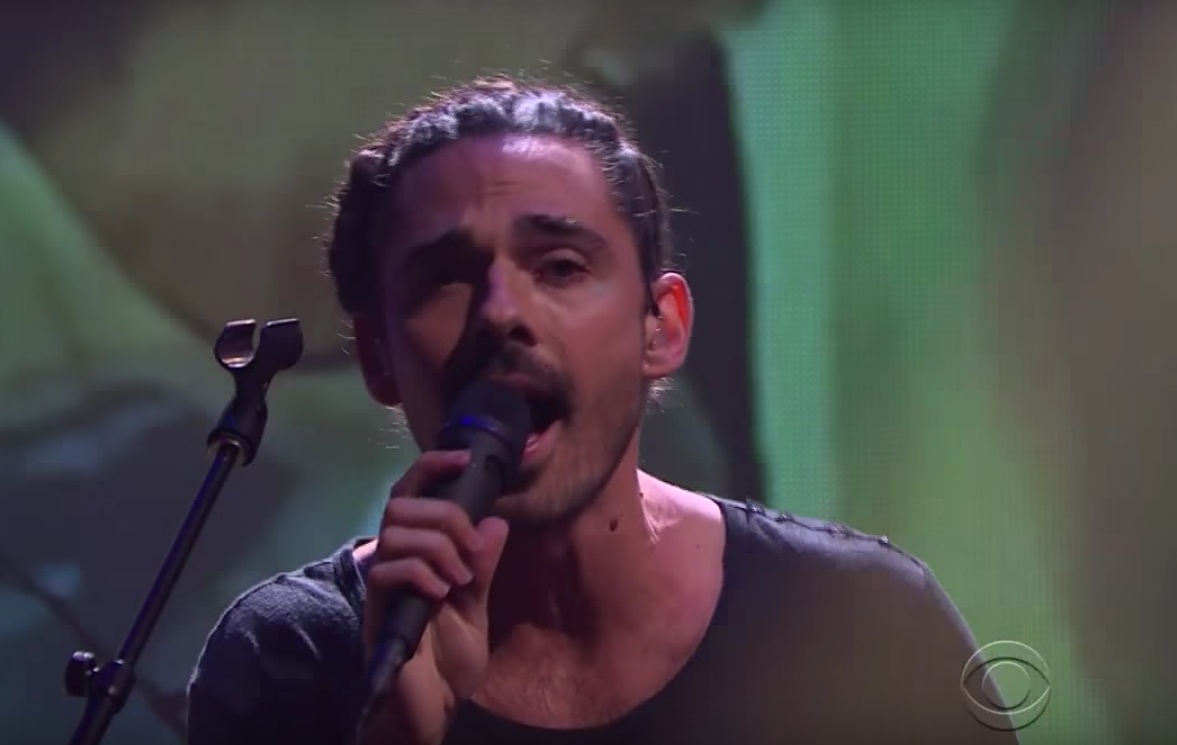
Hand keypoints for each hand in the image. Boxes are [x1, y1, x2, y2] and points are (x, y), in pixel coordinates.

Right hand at [357, 450, 509, 744]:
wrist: (430, 712)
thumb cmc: (448, 663)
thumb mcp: (476, 608)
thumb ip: (483, 568)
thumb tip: (497, 522)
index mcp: (418, 556)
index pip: (413, 494)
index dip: (433, 467)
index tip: (464, 459)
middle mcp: (394, 563)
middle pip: (401, 504)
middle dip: (445, 516)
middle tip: (472, 549)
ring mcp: (383, 586)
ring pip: (395, 531)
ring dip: (437, 546)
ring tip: (459, 577)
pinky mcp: (376, 611)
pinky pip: (386, 571)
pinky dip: (420, 572)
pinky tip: (440, 593)